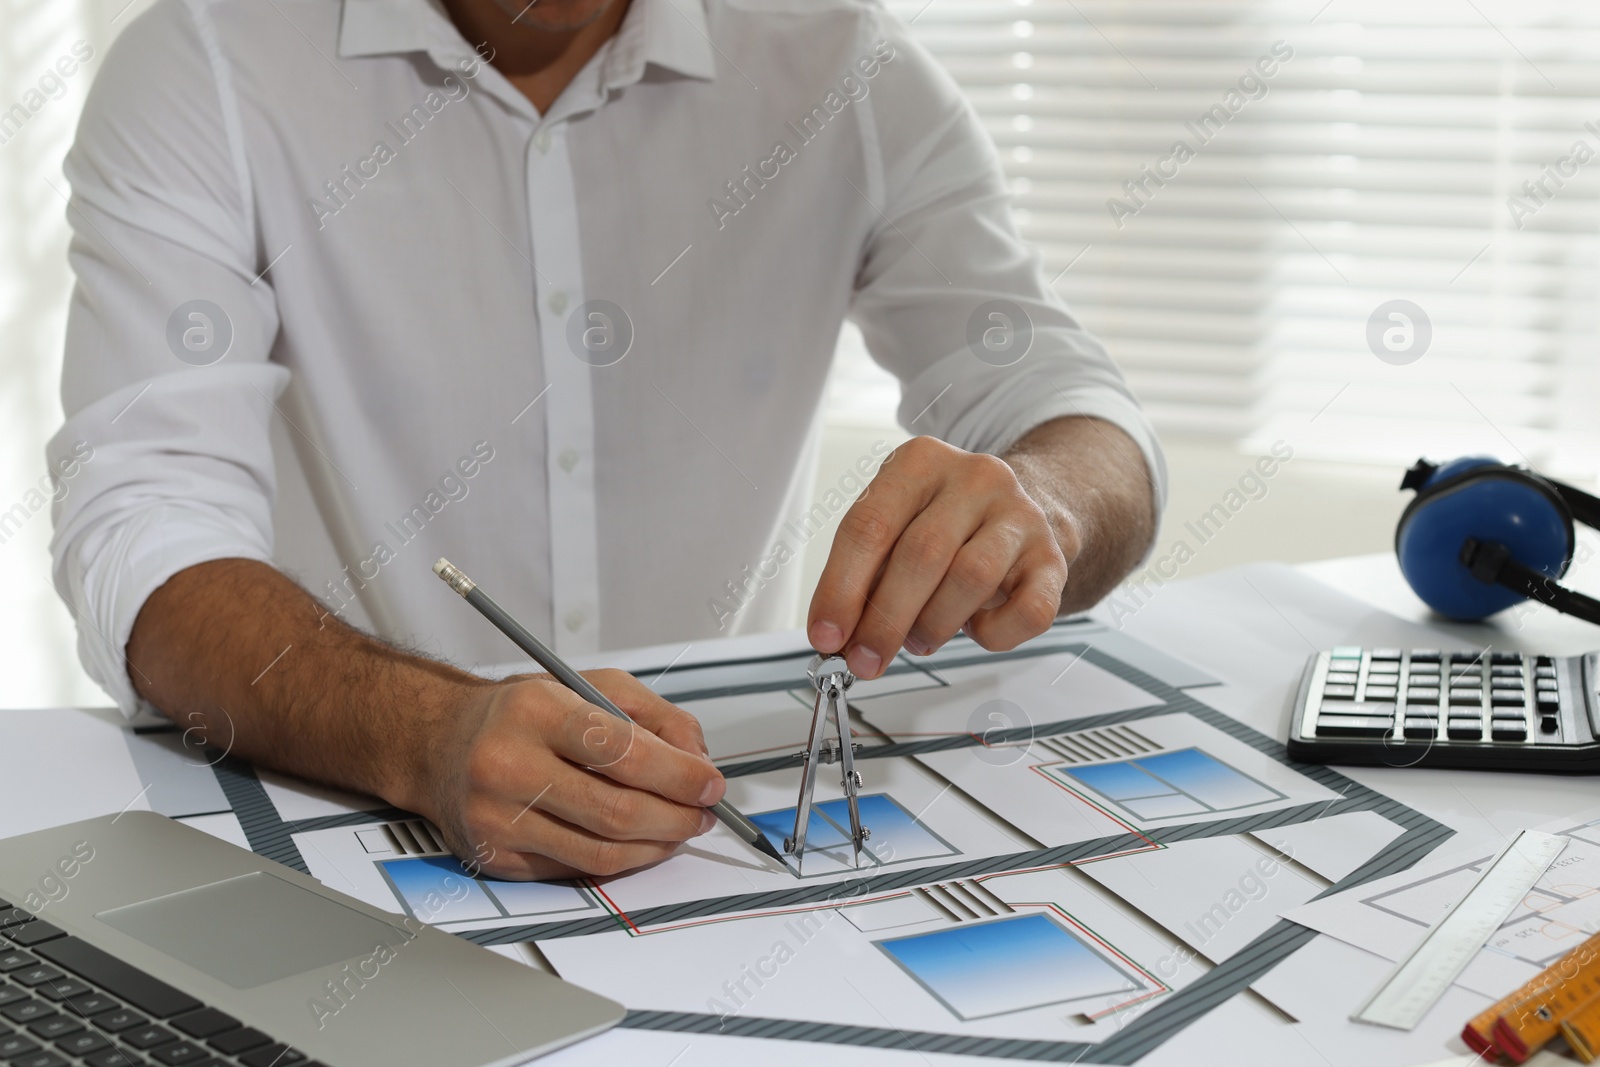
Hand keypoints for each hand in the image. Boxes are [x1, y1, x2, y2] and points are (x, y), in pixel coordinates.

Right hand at [414, 670, 725, 879]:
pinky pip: (578, 869)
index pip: (623, 751)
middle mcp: (509, 765)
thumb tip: (699, 761)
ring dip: (657, 846)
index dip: (679, 774)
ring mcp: (499, 818)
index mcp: (537, 711)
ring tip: (678, 828)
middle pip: (617, 811)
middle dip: (677, 817)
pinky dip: (620, 860)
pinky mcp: (497, 858)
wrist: (440, 744)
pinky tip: (636, 842)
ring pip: (602, 852)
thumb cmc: (521, 714)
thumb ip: (656, 717)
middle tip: (703, 812)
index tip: (710, 783)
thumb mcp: (590, 687)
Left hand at [807, 436, 1070, 678]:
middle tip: (865, 659)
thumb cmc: (945, 525)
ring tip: (919, 641)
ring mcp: (1021, 514)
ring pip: (971, 578)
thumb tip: (837, 635)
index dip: (841, 588)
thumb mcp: (896, 528)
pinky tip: (975, 630)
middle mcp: (975, 477)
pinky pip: (1027, 610)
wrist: (1023, 510)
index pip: (869, 526)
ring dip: (934, 625)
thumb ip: (863, 576)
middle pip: (921, 554)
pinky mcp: (1052, 557)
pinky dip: (994, 634)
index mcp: (921, 461)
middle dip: (885, 620)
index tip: (827, 636)